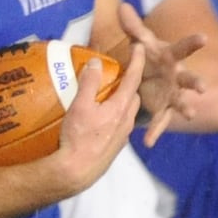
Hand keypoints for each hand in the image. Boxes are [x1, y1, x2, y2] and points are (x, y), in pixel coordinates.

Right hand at [55, 44, 144, 193]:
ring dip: (122, 101)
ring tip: (107, 96)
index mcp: (121, 107)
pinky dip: (115, 116)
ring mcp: (122, 136)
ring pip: (128, 112)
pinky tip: (100, 120)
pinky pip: (120, 125)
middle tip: (118, 75)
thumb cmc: (79, 137)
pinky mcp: (115, 147)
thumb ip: (89, 82)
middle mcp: (127, 121)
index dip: (136, 61)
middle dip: (130, 84)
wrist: (78, 171)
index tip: (139, 46)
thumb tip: (96, 61)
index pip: (132, 79)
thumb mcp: (80, 105)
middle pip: (134, 96)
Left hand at [118, 2, 205, 145]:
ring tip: (190, 113)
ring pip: (181, 102)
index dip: (193, 42)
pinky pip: (161, 121)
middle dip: (195, 82)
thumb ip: (132, 26)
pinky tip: (149, 142)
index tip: (203, 38)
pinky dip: (155, 131)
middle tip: (203, 86)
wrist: (150, 75)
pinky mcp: (164, 109)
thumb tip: (122, 6)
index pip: (183, 48)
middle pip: (188, 79)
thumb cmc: (149, 55)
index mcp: (172, 58)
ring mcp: (173, 94)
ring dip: (185, 108)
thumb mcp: (139, 41)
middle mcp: (177, 77)